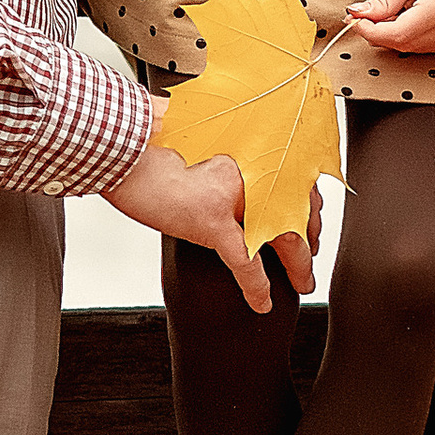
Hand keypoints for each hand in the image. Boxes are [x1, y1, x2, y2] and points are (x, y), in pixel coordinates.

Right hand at [101, 139, 315, 309]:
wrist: (123, 137)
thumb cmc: (154, 132)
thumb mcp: (208, 132)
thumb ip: (232, 152)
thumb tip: (238, 167)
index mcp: (256, 142)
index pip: (299, 177)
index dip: (309, 203)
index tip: (309, 216)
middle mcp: (255, 164)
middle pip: (301, 208)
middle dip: (311, 235)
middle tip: (309, 254)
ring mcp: (237, 194)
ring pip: (285, 237)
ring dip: (298, 265)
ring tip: (301, 282)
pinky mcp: (212, 220)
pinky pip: (246, 262)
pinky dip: (257, 286)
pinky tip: (262, 302)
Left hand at [346, 0, 434, 55]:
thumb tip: (357, 15)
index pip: (396, 34)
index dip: (370, 31)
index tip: (353, 20)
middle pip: (404, 44)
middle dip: (379, 33)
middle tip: (362, 16)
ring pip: (415, 48)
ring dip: (394, 35)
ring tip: (387, 11)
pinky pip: (428, 45)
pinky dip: (411, 35)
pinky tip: (407, 15)